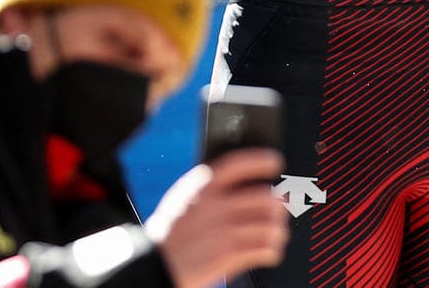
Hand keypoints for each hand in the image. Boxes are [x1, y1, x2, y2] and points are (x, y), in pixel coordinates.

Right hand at [147, 148, 288, 287]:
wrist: (151, 267)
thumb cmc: (168, 236)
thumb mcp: (182, 201)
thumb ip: (210, 191)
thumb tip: (244, 185)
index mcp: (201, 187)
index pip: (238, 164)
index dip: (260, 160)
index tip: (275, 162)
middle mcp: (215, 205)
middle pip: (265, 198)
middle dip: (277, 207)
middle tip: (277, 212)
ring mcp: (223, 230)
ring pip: (270, 225)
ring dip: (276, 232)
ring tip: (273, 235)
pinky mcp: (228, 254)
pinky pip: (266, 249)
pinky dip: (272, 251)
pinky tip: (268, 252)